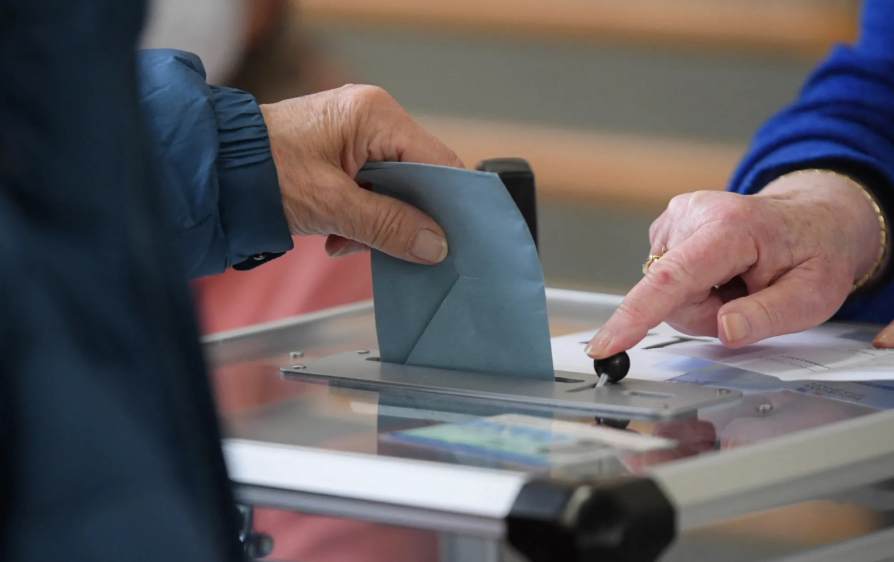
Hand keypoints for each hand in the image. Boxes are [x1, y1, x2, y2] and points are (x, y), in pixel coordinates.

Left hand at [260, 85, 463, 263]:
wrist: (213, 172)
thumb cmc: (262, 172)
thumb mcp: (331, 205)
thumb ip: (387, 225)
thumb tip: (435, 246)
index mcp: (375, 115)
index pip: (437, 160)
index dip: (447, 202)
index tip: (447, 239)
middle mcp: (372, 117)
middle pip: (417, 176)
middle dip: (403, 217)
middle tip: (389, 246)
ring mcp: (356, 134)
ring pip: (394, 188)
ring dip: (377, 222)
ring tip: (344, 239)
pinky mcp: (342, 153)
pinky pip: (372, 190)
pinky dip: (360, 218)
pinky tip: (336, 234)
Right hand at [586, 171, 881, 357]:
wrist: (813, 218)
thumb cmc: (814, 254)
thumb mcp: (814, 295)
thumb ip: (769, 316)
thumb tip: (725, 330)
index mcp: (731, 228)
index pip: (672, 278)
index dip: (636, 314)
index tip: (606, 344)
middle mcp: (693, 214)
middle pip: (670, 296)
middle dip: (704, 313)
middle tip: (746, 298)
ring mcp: (676, 217)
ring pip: (665, 292)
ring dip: (700, 301)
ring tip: (737, 282)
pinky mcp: (666, 228)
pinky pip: (665, 280)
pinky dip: (693, 287)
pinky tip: (721, 273)